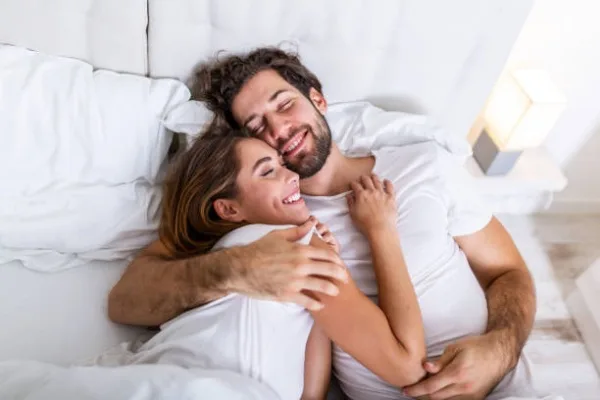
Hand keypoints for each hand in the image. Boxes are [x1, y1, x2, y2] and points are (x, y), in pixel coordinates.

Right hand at [231, 220, 348, 310]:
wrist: (240, 268)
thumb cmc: (258, 250)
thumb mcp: (278, 235)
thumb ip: (298, 231)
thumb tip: (312, 223)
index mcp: (300, 250)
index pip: (326, 254)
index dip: (337, 260)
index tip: (341, 264)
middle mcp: (301, 265)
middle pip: (329, 270)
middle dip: (340, 275)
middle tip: (345, 278)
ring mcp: (295, 281)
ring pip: (321, 286)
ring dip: (332, 289)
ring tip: (336, 292)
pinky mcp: (287, 294)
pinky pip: (307, 301)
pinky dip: (316, 304)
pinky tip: (320, 305)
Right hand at [346, 174, 395, 236]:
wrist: (380, 229)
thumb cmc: (365, 224)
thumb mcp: (353, 214)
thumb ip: (351, 203)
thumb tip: (349, 196)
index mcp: (361, 195)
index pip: (355, 185)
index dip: (353, 184)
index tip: (352, 184)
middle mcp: (371, 191)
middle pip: (367, 180)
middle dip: (363, 178)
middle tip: (362, 177)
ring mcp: (382, 193)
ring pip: (377, 181)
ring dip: (374, 177)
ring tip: (373, 175)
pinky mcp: (391, 198)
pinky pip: (390, 187)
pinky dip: (388, 182)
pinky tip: (386, 181)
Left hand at [403, 334, 507, 399]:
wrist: (499, 353)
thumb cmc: (476, 347)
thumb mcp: (456, 348)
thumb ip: (440, 361)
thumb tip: (425, 368)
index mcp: (457, 373)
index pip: (431, 387)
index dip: (416, 390)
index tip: (405, 390)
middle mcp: (464, 388)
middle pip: (436, 397)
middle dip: (421, 395)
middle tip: (410, 389)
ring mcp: (471, 395)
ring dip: (432, 396)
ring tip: (422, 389)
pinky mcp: (476, 398)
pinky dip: (444, 397)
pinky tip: (438, 390)